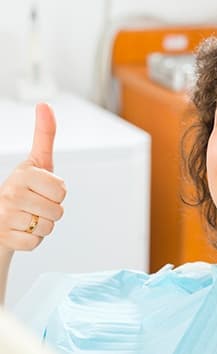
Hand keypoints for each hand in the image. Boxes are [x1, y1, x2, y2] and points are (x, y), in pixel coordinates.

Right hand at [0, 103, 65, 252]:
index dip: (57, 193)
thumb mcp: (37, 161)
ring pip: (48, 227)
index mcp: (22, 174)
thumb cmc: (24, 187)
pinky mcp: (6, 239)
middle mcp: (11, 194)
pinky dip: (33, 240)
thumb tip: (45, 105)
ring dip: (43, 225)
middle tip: (35, 205)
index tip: (42, 189)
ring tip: (28, 216)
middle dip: (52, 210)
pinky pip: (36, 243)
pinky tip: (20, 230)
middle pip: (58, 211)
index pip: (62, 191)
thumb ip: (44, 135)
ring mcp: (6, 218)